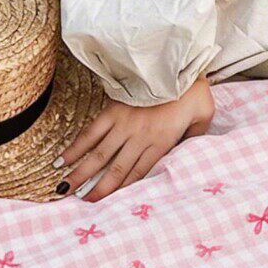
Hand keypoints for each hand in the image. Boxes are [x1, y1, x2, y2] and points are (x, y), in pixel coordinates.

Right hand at [56, 76, 214, 200]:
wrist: (178, 63)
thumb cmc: (194, 90)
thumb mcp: (204, 116)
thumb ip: (195, 136)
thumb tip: (190, 147)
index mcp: (162, 142)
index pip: (139, 173)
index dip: (122, 190)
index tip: (108, 203)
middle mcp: (140, 137)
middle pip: (116, 169)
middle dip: (99, 189)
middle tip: (83, 204)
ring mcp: (124, 124)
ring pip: (99, 155)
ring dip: (81, 173)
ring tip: (65, 188)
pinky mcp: (113, 110)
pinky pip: (91, 132)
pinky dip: (77, 146)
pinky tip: (63, 159)